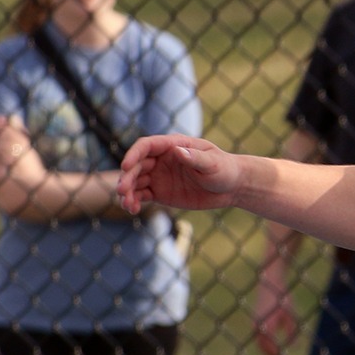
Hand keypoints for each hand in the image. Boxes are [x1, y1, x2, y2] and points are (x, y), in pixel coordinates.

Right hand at [117, 134, 240, 214]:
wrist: (232, 187)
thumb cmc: (225, 169)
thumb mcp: (213, 163)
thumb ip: (195, 158)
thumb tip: (177, 151)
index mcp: (173, 145)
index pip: (147, 146)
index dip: (133, 154)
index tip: (125, 166)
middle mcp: (162, 159)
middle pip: (137, 165)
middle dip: (127, 177)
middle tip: (122, 191)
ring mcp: (159, 176)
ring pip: (136, 181)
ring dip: (128, 192)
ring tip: (127, 204)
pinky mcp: (160, 192)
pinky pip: (142, 195)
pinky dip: (134, 201)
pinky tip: (132, 209)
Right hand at [251, 273, 300, 354]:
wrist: (269, 283)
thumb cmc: (282, 298)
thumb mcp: (291, 315)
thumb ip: (292, 332)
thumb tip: (293, 348)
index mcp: (266, 325)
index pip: (271, 348)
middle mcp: (257, 327)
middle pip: (264, 349)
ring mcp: (254, 325)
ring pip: (260, 346)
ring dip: (270, 354)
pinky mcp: (255, 323)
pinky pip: (259, 340)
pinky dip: (267, 347)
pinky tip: (277, 349)